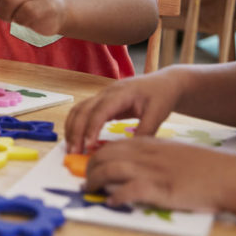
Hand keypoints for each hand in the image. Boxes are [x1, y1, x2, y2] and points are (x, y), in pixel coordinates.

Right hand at [64, 69, 184, 153]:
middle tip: (74, 152)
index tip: (89, 146)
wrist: (164, 83)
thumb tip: (130, 151)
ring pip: (78, 109)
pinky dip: (76, 125)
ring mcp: (102, 96)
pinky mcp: (102, 102)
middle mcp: (107, 92)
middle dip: (75, 131)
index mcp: (121, 93)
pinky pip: (83, 111)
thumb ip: (144, 131)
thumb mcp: (157, 114)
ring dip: (71, 128)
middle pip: (83, 109)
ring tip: (71, 148)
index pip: (100, 110)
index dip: (92, 128)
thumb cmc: (161, 96)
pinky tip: (78, 139)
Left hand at [84, 137, 235, 210]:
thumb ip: (155, 156)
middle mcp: (147, 155)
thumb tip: (137, 167)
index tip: (90, 164)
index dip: (97, 154)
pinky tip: (111, 202)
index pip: (114, 144)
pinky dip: (115, 197)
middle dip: (90, 167)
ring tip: (89, 190)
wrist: (229, 175)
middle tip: (85, 178)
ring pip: (110, 170)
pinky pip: (128, 191)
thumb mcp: (175, 153)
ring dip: (94, 181)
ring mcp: (152, 171)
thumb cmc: (206, 167)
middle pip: (105, 155)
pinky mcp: (160, 189)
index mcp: (151, 144)